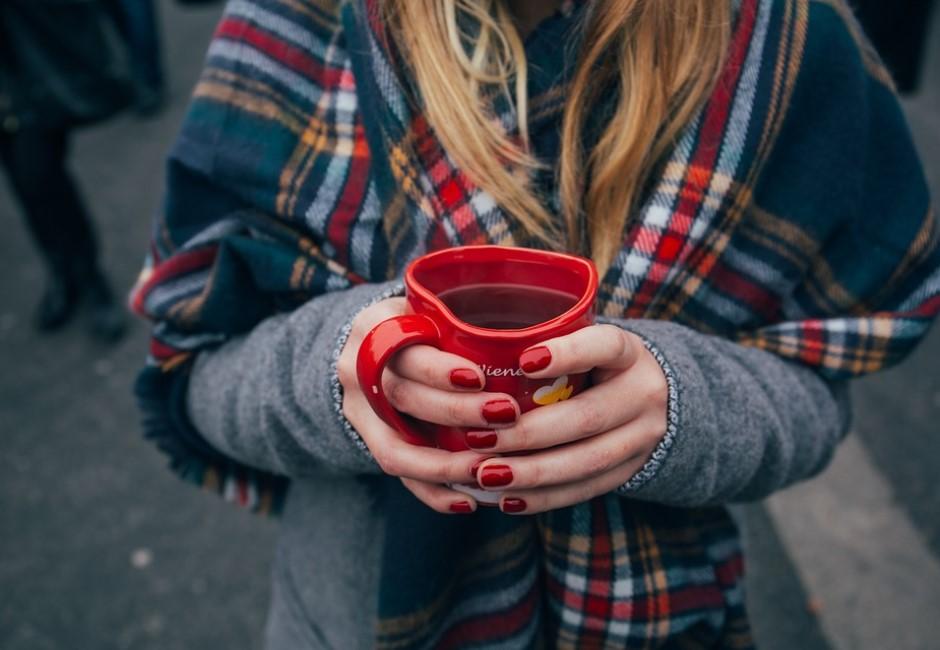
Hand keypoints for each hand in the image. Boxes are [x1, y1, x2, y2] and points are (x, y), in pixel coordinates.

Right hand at [335, 297, 519, 513]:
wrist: (370, 347)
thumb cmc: (421, 324)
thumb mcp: (430, 307)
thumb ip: (463, 319)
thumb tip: (541, 334)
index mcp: (375, 327)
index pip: (403, 349)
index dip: (439, 370)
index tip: (480, 378)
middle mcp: (357, 370)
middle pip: (402, 397)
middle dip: (455, 412)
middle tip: (506, 415)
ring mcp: (358, 411)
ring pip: (395, 448)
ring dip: (444, 465)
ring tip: (488, 470)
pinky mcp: (367, 442)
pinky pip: (398, 475)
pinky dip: (433, 492)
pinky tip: (469, 501)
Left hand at [465, 324, 667, 514]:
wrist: (654, 400)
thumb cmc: (596, 364)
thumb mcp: (585, 342)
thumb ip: (547, 344)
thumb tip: (476, 352)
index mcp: (629, 353)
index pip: (606, 346)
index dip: (568, 354)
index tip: (523, 361)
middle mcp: (643, 394)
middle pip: (587, 417)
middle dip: (528, 433)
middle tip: (478, 439)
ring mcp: (642, 438)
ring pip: (587, 461)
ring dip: (532, 472)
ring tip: (486, 475)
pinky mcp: (630, 471)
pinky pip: (586, 489)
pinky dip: (544, 497)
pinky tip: (507, 499)